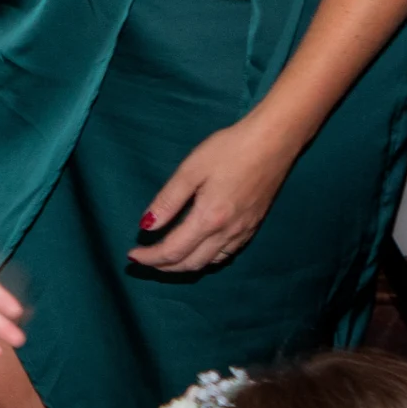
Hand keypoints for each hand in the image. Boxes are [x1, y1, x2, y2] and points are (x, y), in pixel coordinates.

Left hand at [129, 111, 303, 271]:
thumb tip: (146, 226)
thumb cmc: (230, 149)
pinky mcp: (253, 226)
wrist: (274, 140)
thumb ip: (167, 201)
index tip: (132, 255)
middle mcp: (227, 233)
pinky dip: (206, 259)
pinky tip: (198, 250)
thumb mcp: (191, 169)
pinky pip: (226, 255)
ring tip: (166, 258)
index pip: (172, 251)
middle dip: (163, 267)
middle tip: (145, 259)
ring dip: (184, 266)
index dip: (149, 258)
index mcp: (209, 219)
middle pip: (190, 264)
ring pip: (209, 263)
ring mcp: (243, 232)